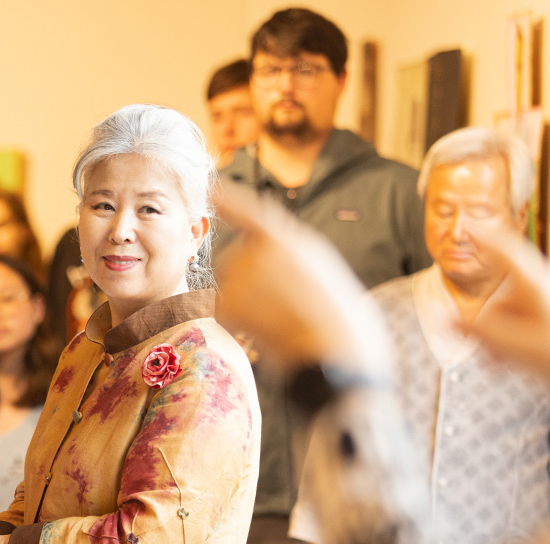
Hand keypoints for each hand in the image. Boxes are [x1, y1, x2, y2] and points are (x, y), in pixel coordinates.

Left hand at [215, 186, 388, 375]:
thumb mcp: (318, 272)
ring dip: (244, 306)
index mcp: (290, 238)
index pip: (251, 212)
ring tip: (278, 319)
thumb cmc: (337, 317)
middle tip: (282, 307)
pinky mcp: (228, 298)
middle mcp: (261, 248)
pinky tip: (264, 331)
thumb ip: (287, 258)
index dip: (230, 200)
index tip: (212, 188)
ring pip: (227, 288)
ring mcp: (243, 272)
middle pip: (233, 263)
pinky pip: (221, 311)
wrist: (335, 349)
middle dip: (247, 285)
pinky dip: (236, 324)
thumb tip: (256, 261)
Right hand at [467, 224, 549, 411]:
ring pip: (519, 309)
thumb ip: (477, 331)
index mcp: (537, 285)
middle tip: (487, 354)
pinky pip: (535, 316)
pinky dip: (522, 333)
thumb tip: (447, 320)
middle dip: (491, 324)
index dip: (484, 238)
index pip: (505, 251)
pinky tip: (521, 358)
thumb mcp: (513, 346)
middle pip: (506, 295)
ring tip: (504, 363)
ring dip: (505, 334)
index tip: (469, 224)